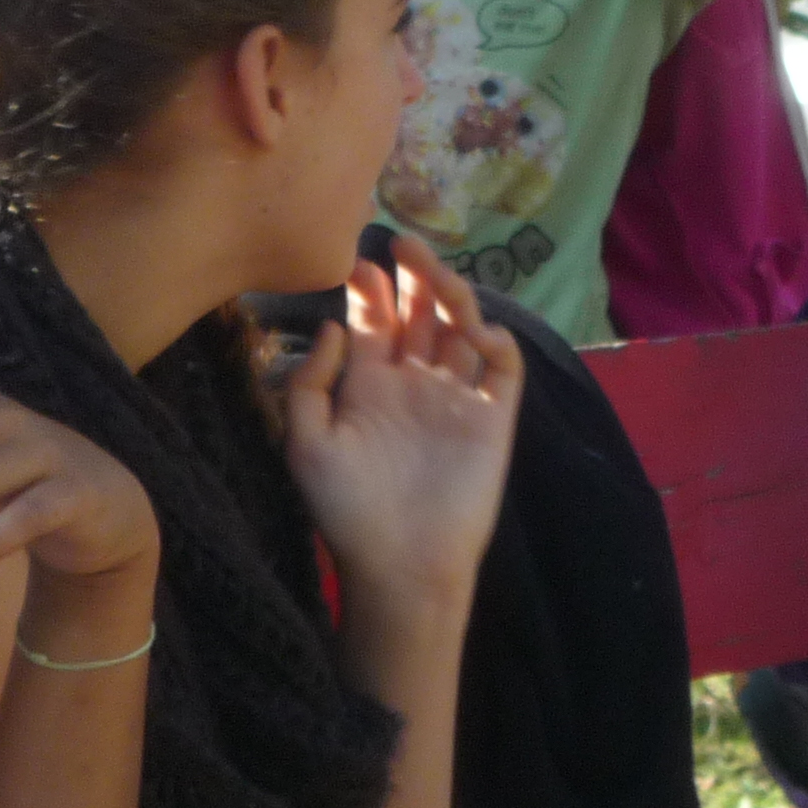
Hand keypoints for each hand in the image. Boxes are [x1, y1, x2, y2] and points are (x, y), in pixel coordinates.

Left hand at [280, 238, 522, 615]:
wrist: (402, 566)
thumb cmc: (348, 511)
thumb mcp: (304, 445)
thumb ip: (309, 383)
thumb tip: (333, 325)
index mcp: (369, 385)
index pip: (374, 320)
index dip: (371, 287)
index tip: (362, 260)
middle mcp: (415, 382)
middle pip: (420, 312)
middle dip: (414, 273)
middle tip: (403, 241)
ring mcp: (457, 396)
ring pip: (462, 325)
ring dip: (451, 293)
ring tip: (431, 270)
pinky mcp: (494, 416)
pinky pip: (503, 364)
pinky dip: (495, 338)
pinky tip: (473, 331)